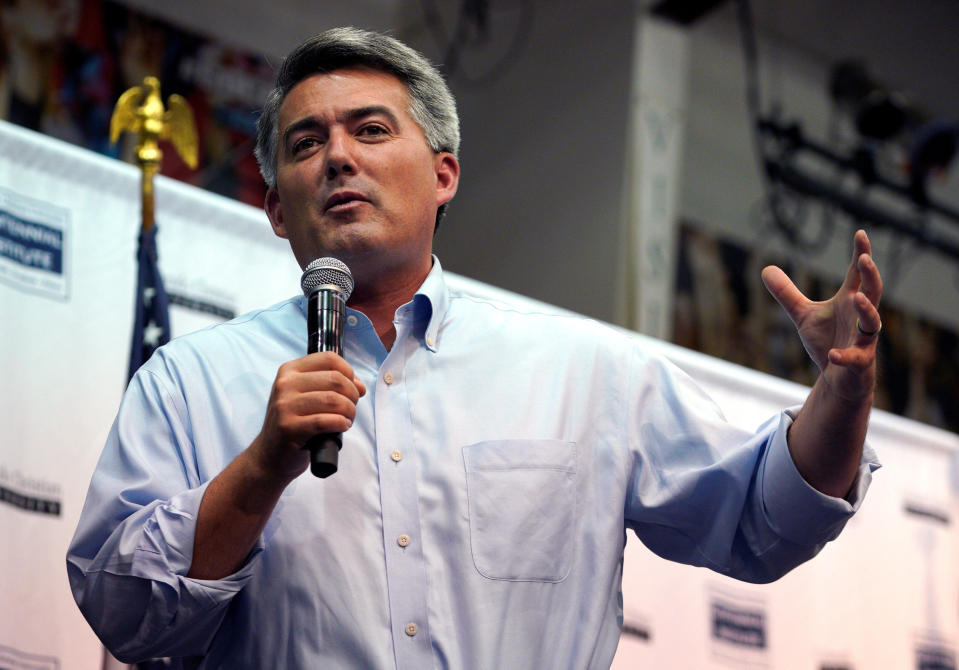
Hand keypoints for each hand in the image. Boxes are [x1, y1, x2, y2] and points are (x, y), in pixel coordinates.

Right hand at [251, 352, 366, 481]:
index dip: (349, 372)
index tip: (353, 387)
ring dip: (349, 411)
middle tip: (351, 408)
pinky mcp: (288, 427)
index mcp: (290, 370)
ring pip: (333, 400)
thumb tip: (360, 386)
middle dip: (352, 394)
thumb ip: (331, 385)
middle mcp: (285, 384)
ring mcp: (284, 405)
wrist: (271, 453)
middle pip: (335, 379)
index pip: (328, 358)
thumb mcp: (307, 396)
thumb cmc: (295, 422)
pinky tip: (342, 427)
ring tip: (348, 419)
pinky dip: (340, 423)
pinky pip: (324, 421)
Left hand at [761, 229, 882, 401]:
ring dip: (867, 310)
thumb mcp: (803, 315)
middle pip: (873, 292)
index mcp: (849, 302)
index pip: (857, 275)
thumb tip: (765, 268)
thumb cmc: (826, 341)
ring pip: (872, 322)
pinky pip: (855, 358)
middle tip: (864, 259)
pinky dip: (844, 356)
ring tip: (857, 297)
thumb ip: (787, 293)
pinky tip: (832, 355)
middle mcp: (860, 317)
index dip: (860, 254)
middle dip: (871, 276)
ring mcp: (863, 340)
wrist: (838, 379)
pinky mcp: (860, 363)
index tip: (860, 233)